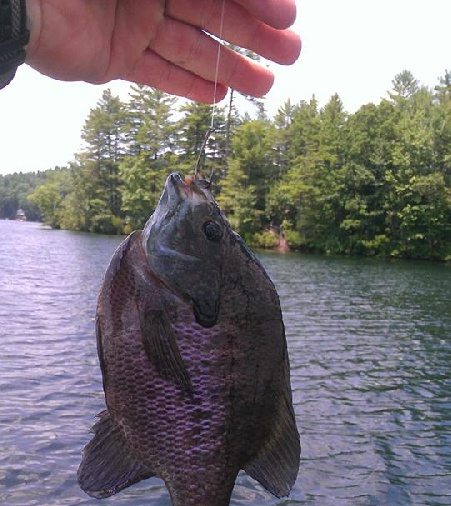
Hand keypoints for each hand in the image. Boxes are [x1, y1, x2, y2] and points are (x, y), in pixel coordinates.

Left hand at [25, 0, 300, 101]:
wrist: (25, 2)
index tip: (289, 14)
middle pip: (213, 14)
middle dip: (254, 34)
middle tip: (293, 54)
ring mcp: (133, 26)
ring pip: (192, 48)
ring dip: (230, 67)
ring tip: (267, 86)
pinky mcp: (115, 59)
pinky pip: (159, 74)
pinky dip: (187, 86)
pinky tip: (218, 97)